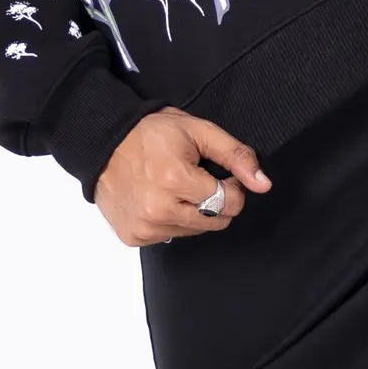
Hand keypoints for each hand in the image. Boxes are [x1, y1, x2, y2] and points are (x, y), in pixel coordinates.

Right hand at [94, 107, 271, 248]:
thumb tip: (263, 183)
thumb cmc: (150, 134)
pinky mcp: (134, 236)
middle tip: (198, 179)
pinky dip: (172, 221)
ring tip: (176, 187)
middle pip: (216, 221)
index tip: (222, 174)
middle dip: (217, 201)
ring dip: (194, 212)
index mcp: (175, 179)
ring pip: (196, 231)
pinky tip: (160, 199)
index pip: (230, 202)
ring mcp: (145, 226)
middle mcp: (158, 208)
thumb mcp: (199, 131)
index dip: (233, 186)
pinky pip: (171, 237)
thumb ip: (236, 155)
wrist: (104, 143)